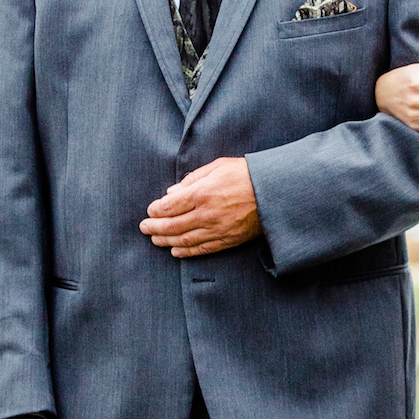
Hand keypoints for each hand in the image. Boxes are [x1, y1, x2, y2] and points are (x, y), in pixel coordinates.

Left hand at [141, 156, 262, 257]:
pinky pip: (202, 249)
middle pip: (172, 225)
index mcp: (202, 193)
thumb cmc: (246, 174)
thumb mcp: (218, 166)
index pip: (169, 206)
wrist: (274, 192)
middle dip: (154, 228)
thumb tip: (172, 192)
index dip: (155, 210)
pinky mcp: (227, 240)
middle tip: (144, 228)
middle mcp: (206, 214)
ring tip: (155, 240)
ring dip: (166, 241)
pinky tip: (175, 251)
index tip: (149, 211)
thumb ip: (193, 179)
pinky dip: (186, 252)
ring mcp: (217, 229)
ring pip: (184, 240)